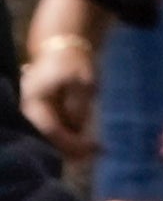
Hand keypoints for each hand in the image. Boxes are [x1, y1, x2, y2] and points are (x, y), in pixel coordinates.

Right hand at [20, 0, 106, 169]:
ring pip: (51, 134)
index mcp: (34, 100)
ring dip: (72, 144)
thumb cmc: (73, 62)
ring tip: (95, 150)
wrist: (63, 47)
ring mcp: (35, 110)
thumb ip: (78, 105)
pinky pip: (55, 128)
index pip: (50, 129)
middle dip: (71, 147)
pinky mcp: (44, 111)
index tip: (90, 149)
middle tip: (95, 153)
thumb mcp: (82, 82)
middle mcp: (29, 108)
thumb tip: (76, 128)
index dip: (70, 142)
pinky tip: (89, 142)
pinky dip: (71, 135)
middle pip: (48, 136)